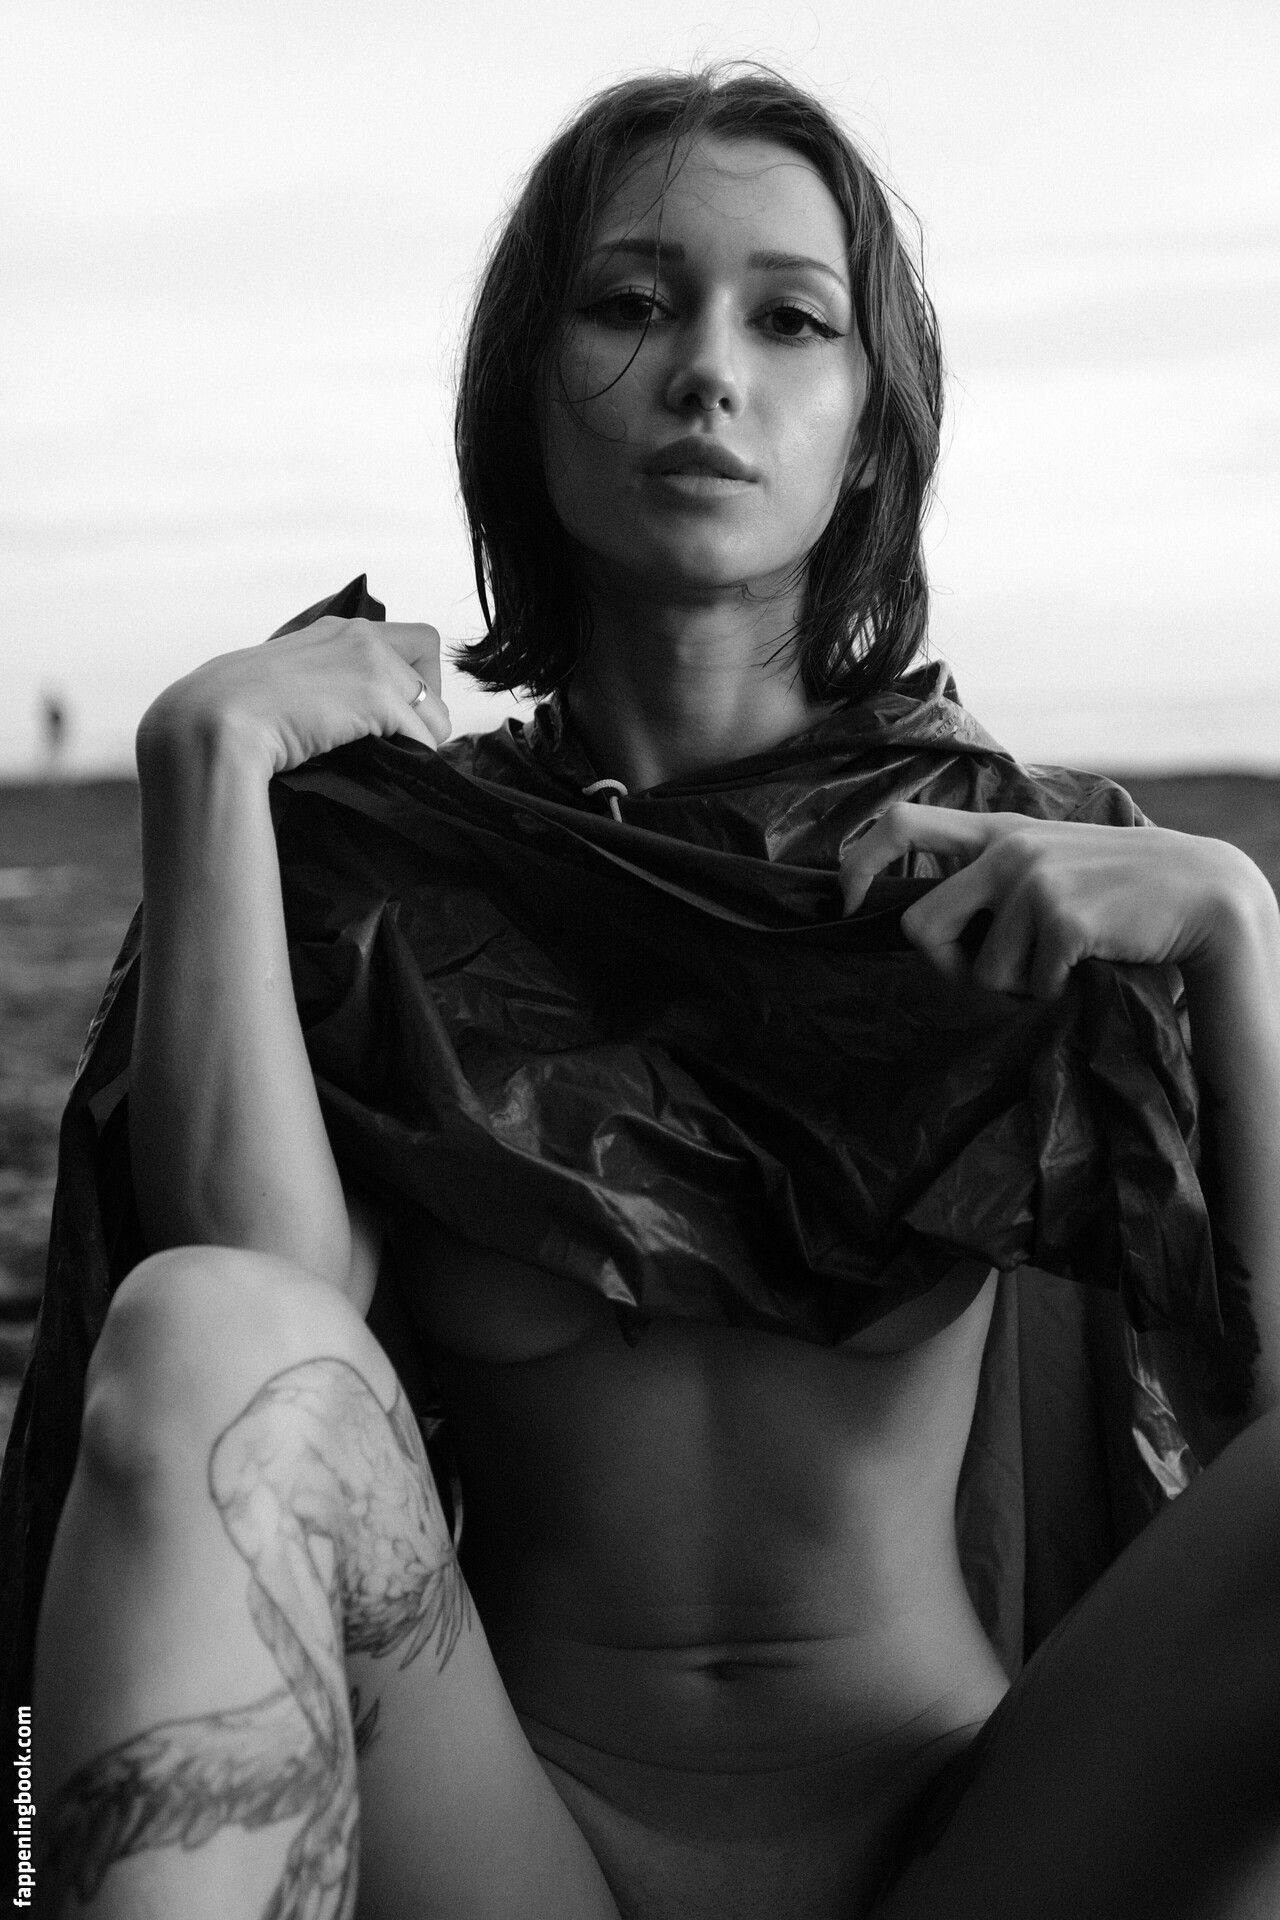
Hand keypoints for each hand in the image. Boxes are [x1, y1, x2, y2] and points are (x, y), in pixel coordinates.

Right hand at [137, 616, 449, 778]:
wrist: (210, 726)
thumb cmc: (227, 718)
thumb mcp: (275, 686)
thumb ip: (313, 686)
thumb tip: (334, 719)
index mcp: (330, 631)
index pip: (399, 638)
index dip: (406, 676)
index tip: (387, 713)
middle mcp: (356, 634)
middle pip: (428, 652)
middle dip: (425, 698)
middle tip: (401, 736)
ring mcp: (368, 661)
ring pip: (435, 707)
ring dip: (422, 738)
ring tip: (391, 761)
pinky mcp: (375, 696)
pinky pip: (425, 736)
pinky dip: (414, 757)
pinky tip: (385, 769)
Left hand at [838, 802, 1275, 999]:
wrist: (1199, 893)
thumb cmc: (1115, 893)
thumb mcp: (1047, 863)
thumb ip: (990, 879)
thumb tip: (924, 929)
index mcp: (996, 831)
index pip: (899, 821)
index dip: (859, 865)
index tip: (849, 902)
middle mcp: (1005, 849)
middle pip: (920, 925)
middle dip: (945, 967)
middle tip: (994, 974)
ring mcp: (1032, 880)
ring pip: (978, 971)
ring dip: (1015, 985)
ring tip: (1060, 959)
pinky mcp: (1060, 918)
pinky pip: (1025, 984)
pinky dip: (1051, 991)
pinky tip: (1084, 963)